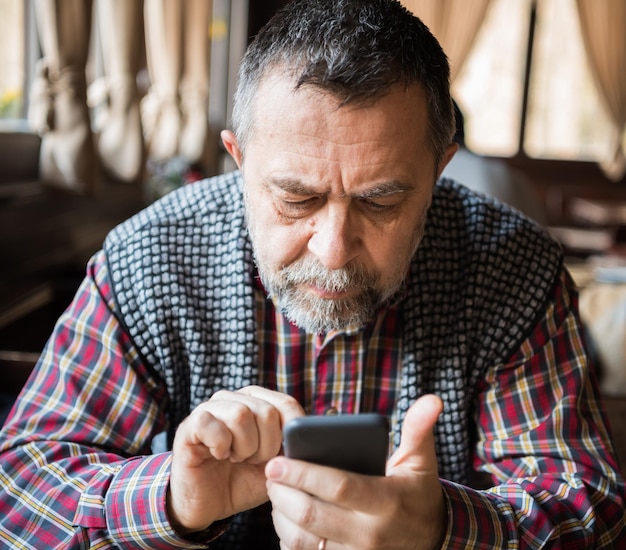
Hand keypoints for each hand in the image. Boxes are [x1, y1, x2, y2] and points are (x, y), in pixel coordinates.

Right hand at [167, 386, 304, 533]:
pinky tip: (218, 456)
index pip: (287, 404)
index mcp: (258, 401)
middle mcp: (234, 398)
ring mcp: (210, 408)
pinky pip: (213, 425)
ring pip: (241, 414)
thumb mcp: (276, 464)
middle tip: (252, 461)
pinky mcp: (190, 424)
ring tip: (236, 458)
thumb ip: (293, 445)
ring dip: (244, 448)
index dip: (290, 434)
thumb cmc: (243, 479)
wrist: (208, 504)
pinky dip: (221, 447)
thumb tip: (316, 430)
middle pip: (267, 412)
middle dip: (266, 447)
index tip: (280, 456)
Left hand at [266, 395, 445, 548]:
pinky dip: (288, 539)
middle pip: (313, 516)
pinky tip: (285, 518)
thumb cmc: (417, 492)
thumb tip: (431, 399)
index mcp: (386, 502)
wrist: (432, 539)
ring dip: (281, 516)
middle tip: (270, 472)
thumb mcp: (421, 460)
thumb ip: (419, 428)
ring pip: (304, 541)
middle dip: (283, 493)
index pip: (339, 487)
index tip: (277, 462)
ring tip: (275, 492)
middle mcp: (370, 535)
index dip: (303, 474)